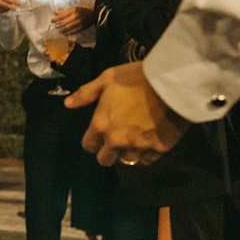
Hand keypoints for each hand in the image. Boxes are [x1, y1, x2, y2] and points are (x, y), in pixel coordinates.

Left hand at [51, 6, 92, 34]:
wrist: (93, 15)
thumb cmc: (82, 11)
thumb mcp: (73, 8)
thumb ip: (64, 11)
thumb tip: (55, 13)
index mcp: (73, 10)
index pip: (62, 15)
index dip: (56, 19)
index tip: (52, 21)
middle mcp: (75, 16)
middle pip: (64, 22)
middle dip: (58, 25)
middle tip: (55, 26)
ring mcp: (79, 22)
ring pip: (68, 28)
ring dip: (62, 30)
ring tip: (59, 30)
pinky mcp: (81, 28)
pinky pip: (73, 31)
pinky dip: (68, 33)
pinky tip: (65, 33)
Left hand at [64, 61, 189, 165]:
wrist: (172, 83)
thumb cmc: (136, 78)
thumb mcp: (106, 78)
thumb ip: (86, 94)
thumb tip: (67, 105)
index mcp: (101, 125)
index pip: (88, 146)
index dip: (92, 141)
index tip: (99, 135)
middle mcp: (116, 141)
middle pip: (105, 160)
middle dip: (108, 152)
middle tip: (116, 140)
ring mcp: (138, 147)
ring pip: (127, 161)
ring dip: (127, 153)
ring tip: (134, 140)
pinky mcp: (159, 149)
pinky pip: (147, 160)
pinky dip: (146, 155)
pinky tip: (148, 143)